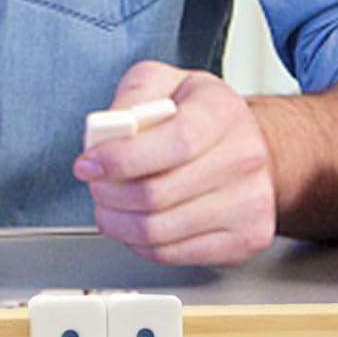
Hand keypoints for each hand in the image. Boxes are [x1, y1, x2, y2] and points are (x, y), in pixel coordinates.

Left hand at [74, 62, 275, 265]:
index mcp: (222, 112)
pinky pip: (174, 254)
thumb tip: (106, 130)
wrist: (249, 146)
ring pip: (160, 230)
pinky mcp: (246, 239)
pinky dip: (139, 243)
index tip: (87, 164)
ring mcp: (250, 204)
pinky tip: (135, 221)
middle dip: (108, 193)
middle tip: (95, 184)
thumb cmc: (199, 113)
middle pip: (158, 193)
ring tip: (109, 204)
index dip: (122, 158)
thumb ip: (132, 97)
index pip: (175, 143)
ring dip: (117, 222)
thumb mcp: (162, 82)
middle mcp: (244, 158)